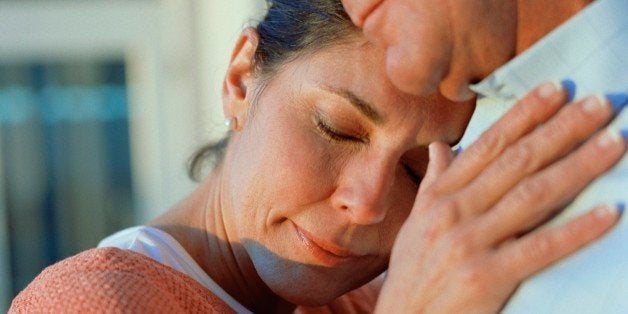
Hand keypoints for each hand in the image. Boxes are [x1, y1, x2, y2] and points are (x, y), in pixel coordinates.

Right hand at [376, 82, 625, 312]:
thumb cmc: (414, 272)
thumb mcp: (417, 223)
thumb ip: (435, 182)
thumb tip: (442, 148)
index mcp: (441, 195)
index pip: (488, 146)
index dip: (524, 115)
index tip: (555, 89)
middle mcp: (454, 212)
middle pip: (517, 162)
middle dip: (562, 129)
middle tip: (600, 103)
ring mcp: (469, 244)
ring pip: (533, 196)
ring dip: (579, 166)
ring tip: (615, 142)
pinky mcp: (486, 278)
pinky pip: (540, 249)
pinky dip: (577, 230)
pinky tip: (610, 212)